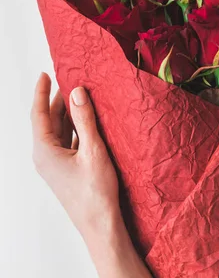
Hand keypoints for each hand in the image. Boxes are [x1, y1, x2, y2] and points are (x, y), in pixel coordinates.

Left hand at [31, 73, 150, 277]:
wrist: (99, 224)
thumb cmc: (95, 192)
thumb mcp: (93, 150)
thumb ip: (85, 120)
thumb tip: (77, 92)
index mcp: (45, 151)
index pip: (39, 114)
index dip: (41, 92)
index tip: (45, 74)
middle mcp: (45, 157)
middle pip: (48, 122)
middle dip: (57, 101)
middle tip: (69, 81)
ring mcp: (55, 165)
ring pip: (59, 132)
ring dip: (68, 115)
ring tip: (80, 97)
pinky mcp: (66, 170)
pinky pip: (67, 143)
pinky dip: (75, 129)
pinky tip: (88, 123)